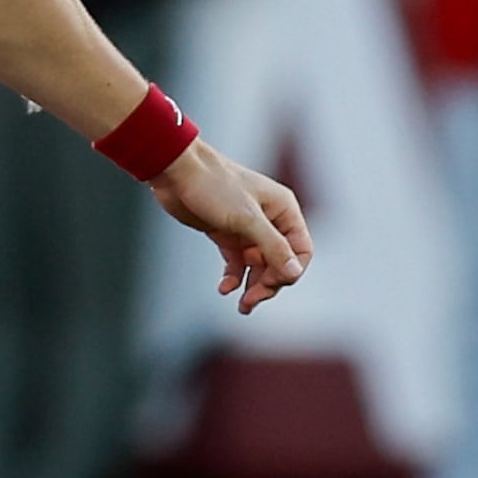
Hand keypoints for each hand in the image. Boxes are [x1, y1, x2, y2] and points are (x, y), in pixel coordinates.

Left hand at [154, 142, 310, 313]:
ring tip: (242, 306)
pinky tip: (225, 288)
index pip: (301, 250)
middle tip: (251, 300)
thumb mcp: (247, 219)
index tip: (270, 285)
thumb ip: (273, 246)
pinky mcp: (226, 233)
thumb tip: (294, 272)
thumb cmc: (214, 185)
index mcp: (283, 210)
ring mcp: (247, 228)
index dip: (290, 271)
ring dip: (252, 286)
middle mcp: (269, 220)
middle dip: (268, 283)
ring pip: (258, 266)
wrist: (176, 171)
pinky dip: (234, 277)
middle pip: (280, 262)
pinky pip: (237, 263)